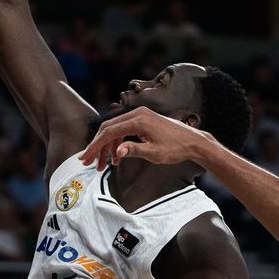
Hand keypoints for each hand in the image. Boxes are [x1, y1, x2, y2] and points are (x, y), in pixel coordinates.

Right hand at [79, 105, 211, 170]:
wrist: (193, 142)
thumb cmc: (176, 148)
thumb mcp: (154, 153)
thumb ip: (134, 150)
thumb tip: (117, 152)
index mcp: (138, 121)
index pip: (109, 132)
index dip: (95, 146)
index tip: (86, 158)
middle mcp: (137, 114)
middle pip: (108, 128)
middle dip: (98, 146)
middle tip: (90, 162)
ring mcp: (140, 115)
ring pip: (115, 129)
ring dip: (107, 146)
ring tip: (104, 165)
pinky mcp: (143, 120)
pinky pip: (124, 129)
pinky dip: (118, 142)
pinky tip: (117, 157)